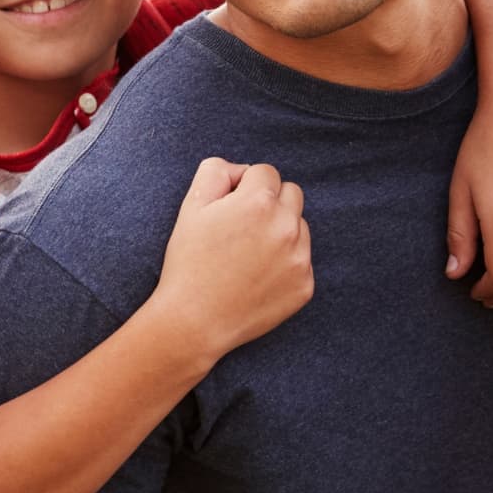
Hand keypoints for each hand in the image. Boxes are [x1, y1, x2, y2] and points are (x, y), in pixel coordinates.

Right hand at [154, 157, 313, 356]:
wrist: (194, 321)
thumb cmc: (188, 262)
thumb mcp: (191, 206)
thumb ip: (216, 171)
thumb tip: (241, 171)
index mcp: (259, 202)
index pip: (265, 172)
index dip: (244, 187)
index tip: (228, 210)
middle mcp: (286, 226)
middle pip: (292, 194)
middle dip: (270, 203)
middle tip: (241, 229)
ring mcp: (300, 258)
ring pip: (299, 227)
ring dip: (279, 232)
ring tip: (247, 256)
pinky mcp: (305, 285)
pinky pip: (302, 260)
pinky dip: (284, 264)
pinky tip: (256, 278)